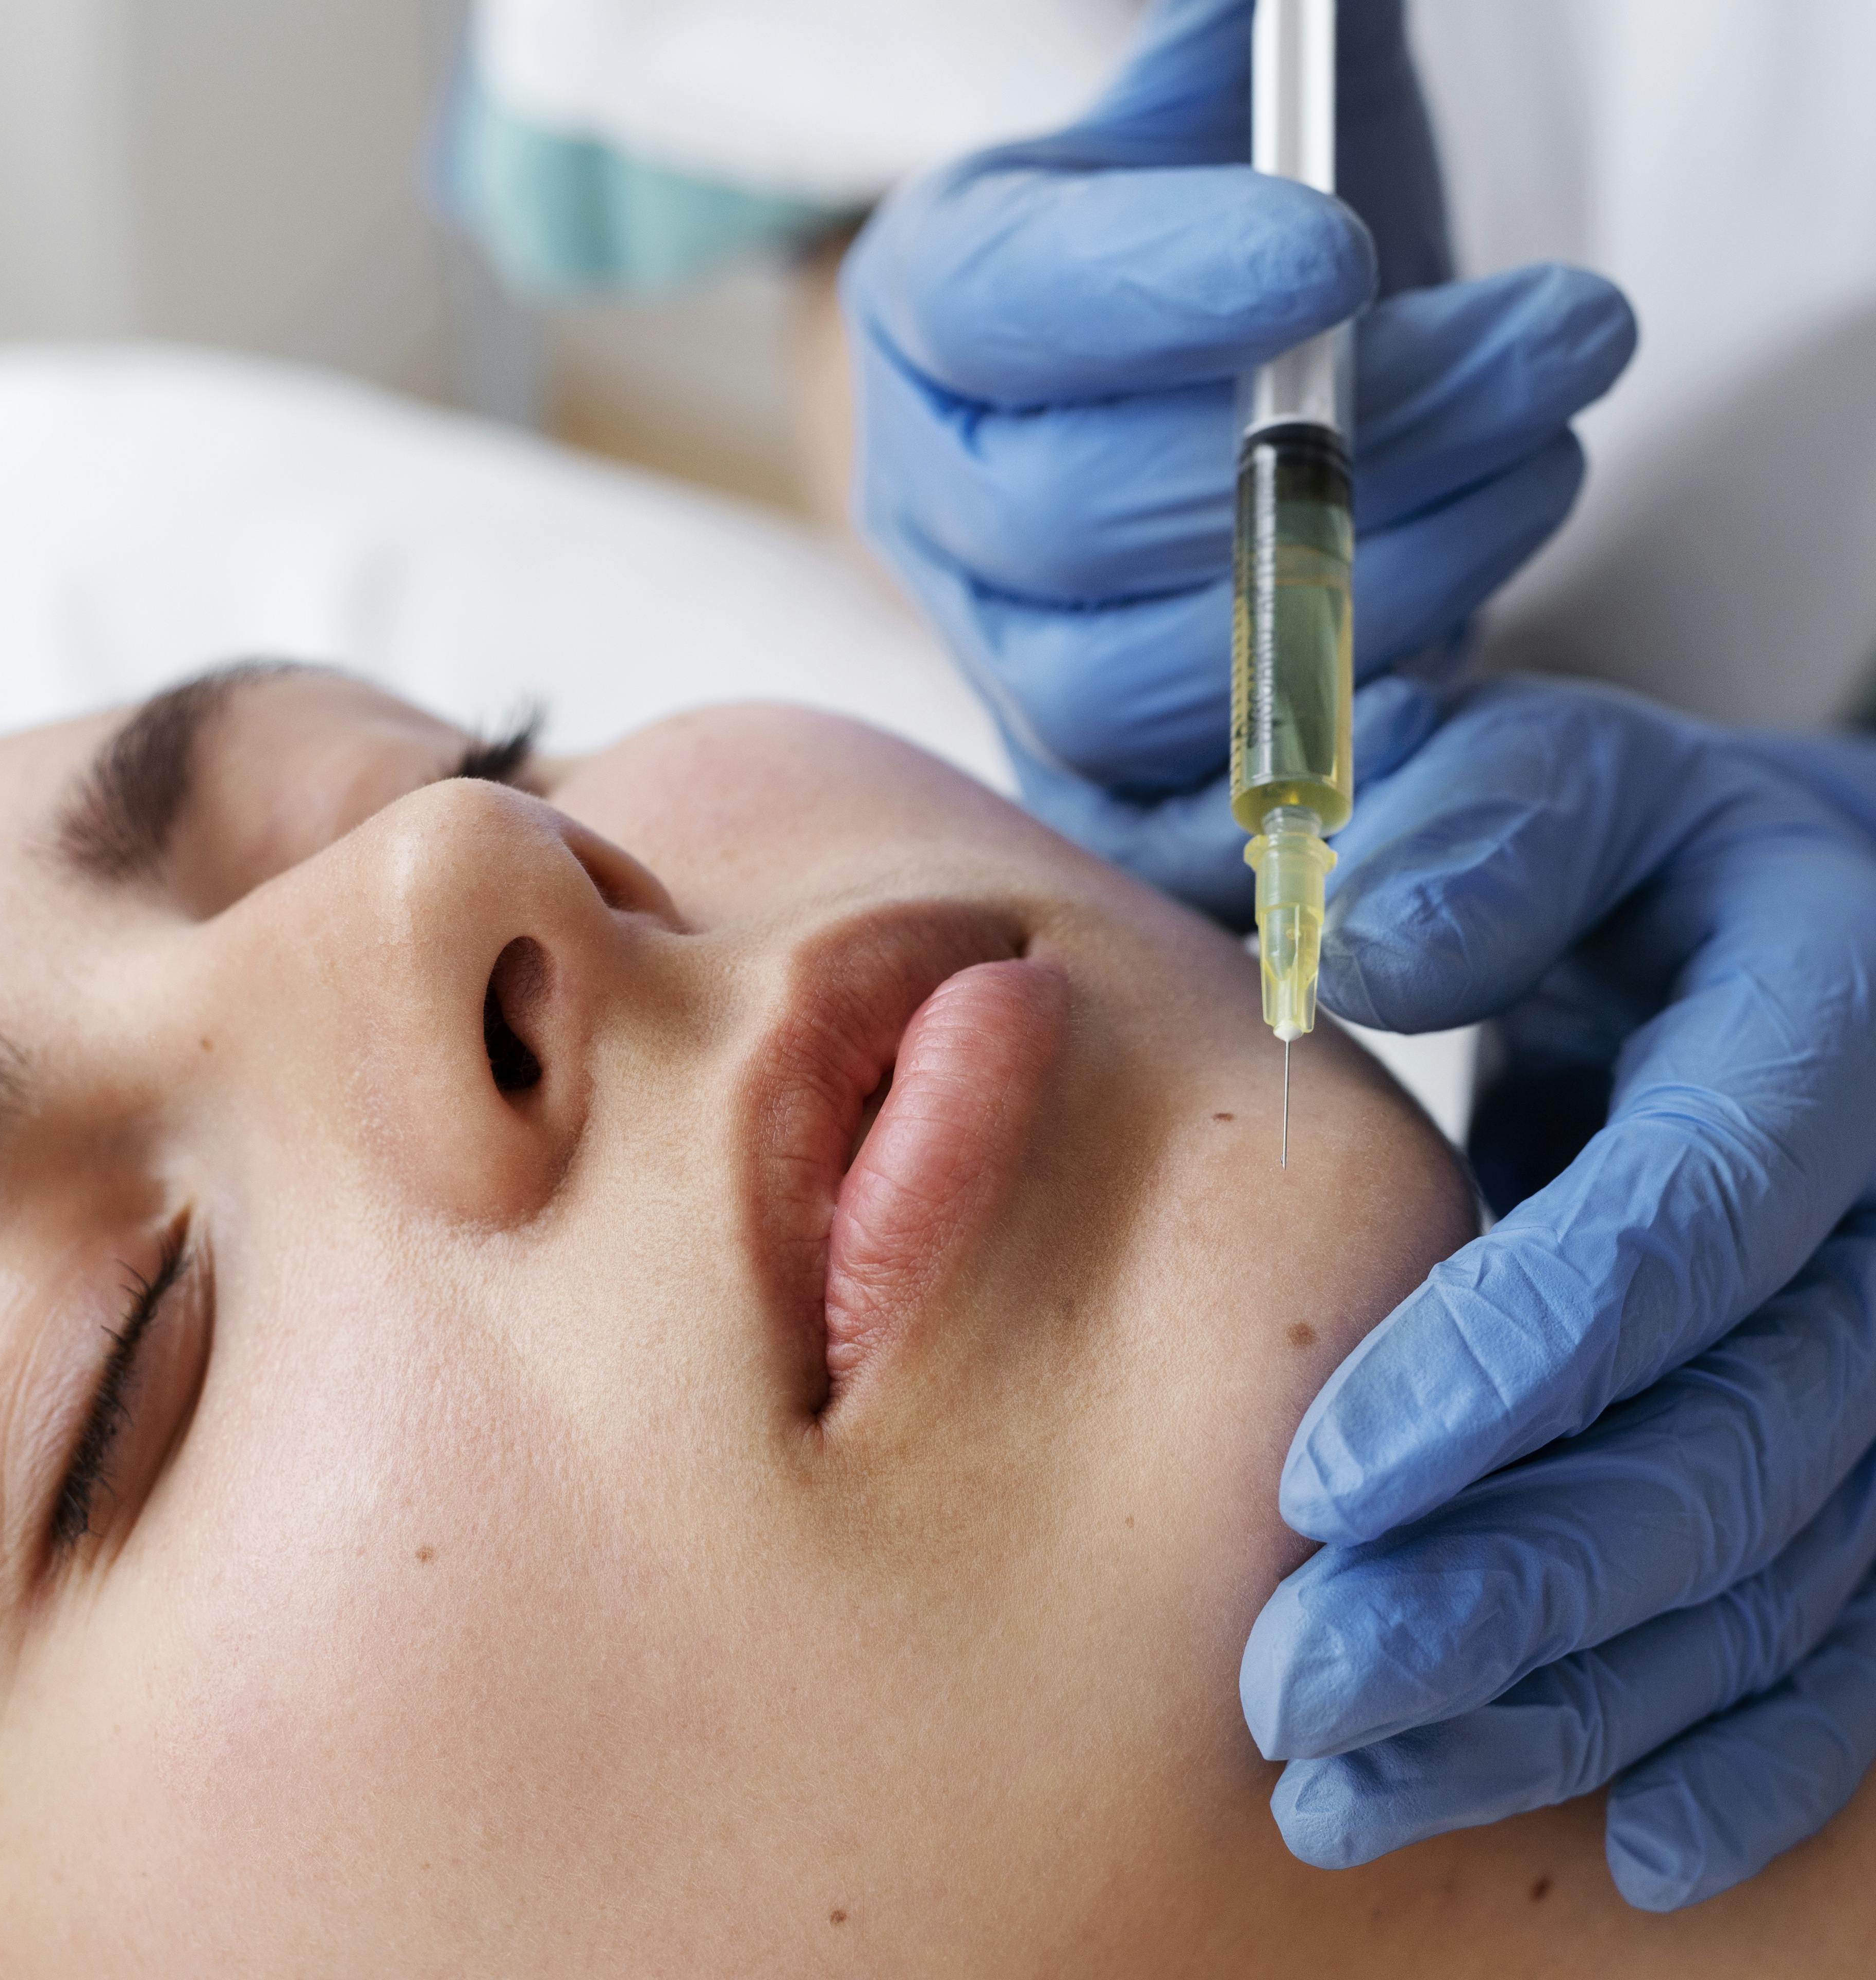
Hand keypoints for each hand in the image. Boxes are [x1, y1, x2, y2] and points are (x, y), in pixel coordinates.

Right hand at [843, 0, 1635, 918]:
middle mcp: (937, 499)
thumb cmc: (1248, 225)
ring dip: (1360, 592)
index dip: (1159, 296)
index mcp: (930, 306)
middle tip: (1555, 345)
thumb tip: (1287, 12)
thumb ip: (1238, 61)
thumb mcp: (1234, 99)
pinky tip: (1439, 692)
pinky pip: (1159, 823)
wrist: (1223, 387)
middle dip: (1327, 450)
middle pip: (1071, 520)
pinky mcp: (1089, 771)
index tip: (1341, 255)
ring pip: (1122, 685)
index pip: (1004, 312)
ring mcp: (1000, 651)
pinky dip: (1297, 776)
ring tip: (1541, 473)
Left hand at [1239, 681, 1875, 1908]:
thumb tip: (1364, 937)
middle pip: (1737, 1432)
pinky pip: (1856, 1620)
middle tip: (1300, 1698)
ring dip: (1581, 1697)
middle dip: (1517, 1582)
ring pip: (1783, 1564)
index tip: (1317, 1485)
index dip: (1515, 1361)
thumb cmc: (1613, 848)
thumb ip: (1473, 836)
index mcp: (1823, 1010)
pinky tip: (1624, 1840)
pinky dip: (1743, 1739)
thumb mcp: (1545, 785)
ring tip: (1363, 1788)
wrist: (1750, 918)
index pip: (1685, 1214)